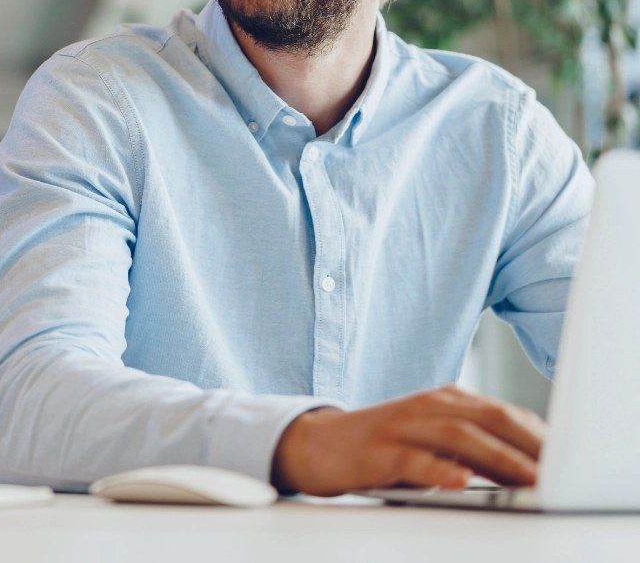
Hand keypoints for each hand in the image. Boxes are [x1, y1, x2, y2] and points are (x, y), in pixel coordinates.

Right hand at [272, 384, 545, 495]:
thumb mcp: (430, 436)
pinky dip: (439, 470)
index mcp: (443, 399)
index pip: (503, 412)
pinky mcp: (377, 452)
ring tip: (527, 479)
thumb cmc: (383, 444)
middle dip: (527, 445)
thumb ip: (471, 443)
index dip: (537, 435)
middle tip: (556, 471)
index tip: (563, 459)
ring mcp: (400, 426)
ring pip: (457, 436)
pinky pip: (412, 460)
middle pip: (488, 418)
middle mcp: (425, 406)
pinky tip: (460, 481)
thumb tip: (526, 465)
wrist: (317, 443)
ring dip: (497, 459)